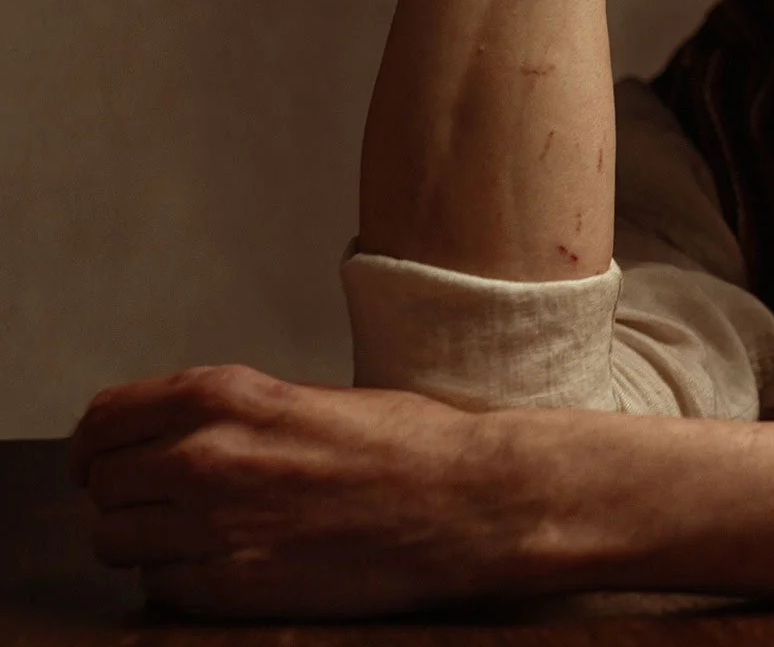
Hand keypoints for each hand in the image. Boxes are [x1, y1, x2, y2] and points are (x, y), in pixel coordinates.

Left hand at [69, 365, 534, 617]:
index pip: (105, 418)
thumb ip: (230, 416)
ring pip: (115, 540)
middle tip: (155, 501)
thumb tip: (172, 439)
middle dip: (122, 492)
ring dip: (143, 538)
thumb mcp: (304, 399)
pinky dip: (177, 578)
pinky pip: (159, 586)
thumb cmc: (408, 444)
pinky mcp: (231, 586)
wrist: (466, 501)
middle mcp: (204, 456)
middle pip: (102, 483)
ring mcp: (213, 525)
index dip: (98, 442)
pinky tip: (222, 561)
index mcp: (225, 395)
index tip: (104, 457)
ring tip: (189, 535)